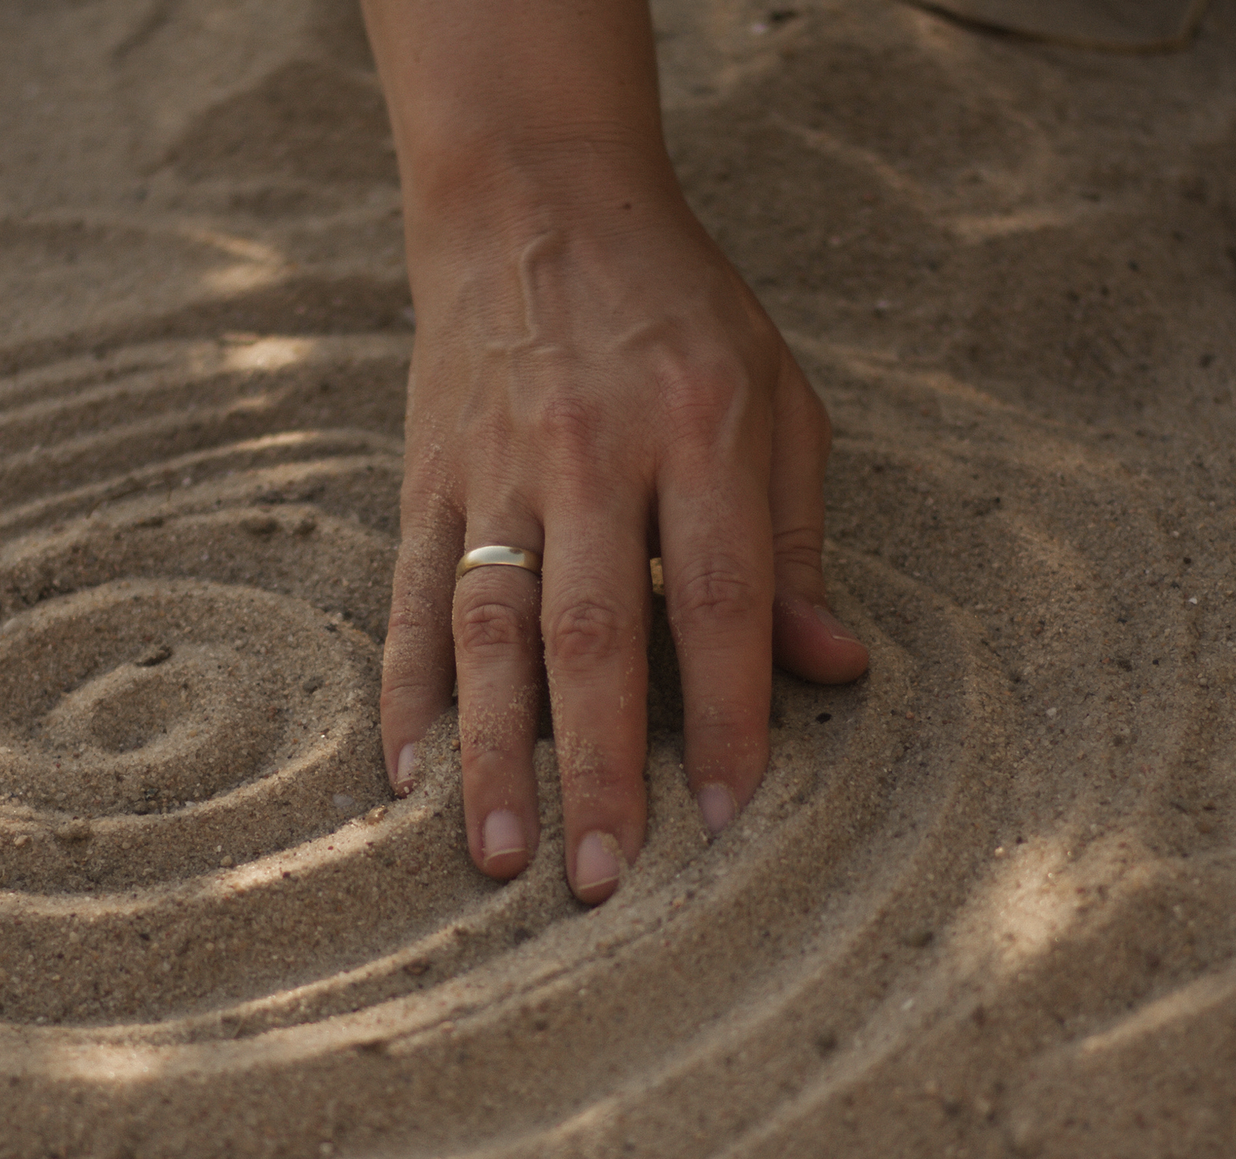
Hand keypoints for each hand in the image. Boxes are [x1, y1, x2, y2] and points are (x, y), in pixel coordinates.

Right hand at [378, 169, 867, 901]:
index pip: (716, 597)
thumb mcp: (774, 397)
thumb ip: (798, 540)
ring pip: (489, 629)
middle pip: (593, 634)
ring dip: (492, 752)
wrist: (533, 200)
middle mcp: (592, 451)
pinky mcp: (426, 476)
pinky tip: (402, 773)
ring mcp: (496, 467)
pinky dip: (402, 688)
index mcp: (699, 428)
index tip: (726, 817)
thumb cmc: (676, 312)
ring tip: (501, 855)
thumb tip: (833, 668)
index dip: (724, 713)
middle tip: (603, 880)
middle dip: (599, 768)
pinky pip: (409, 595)